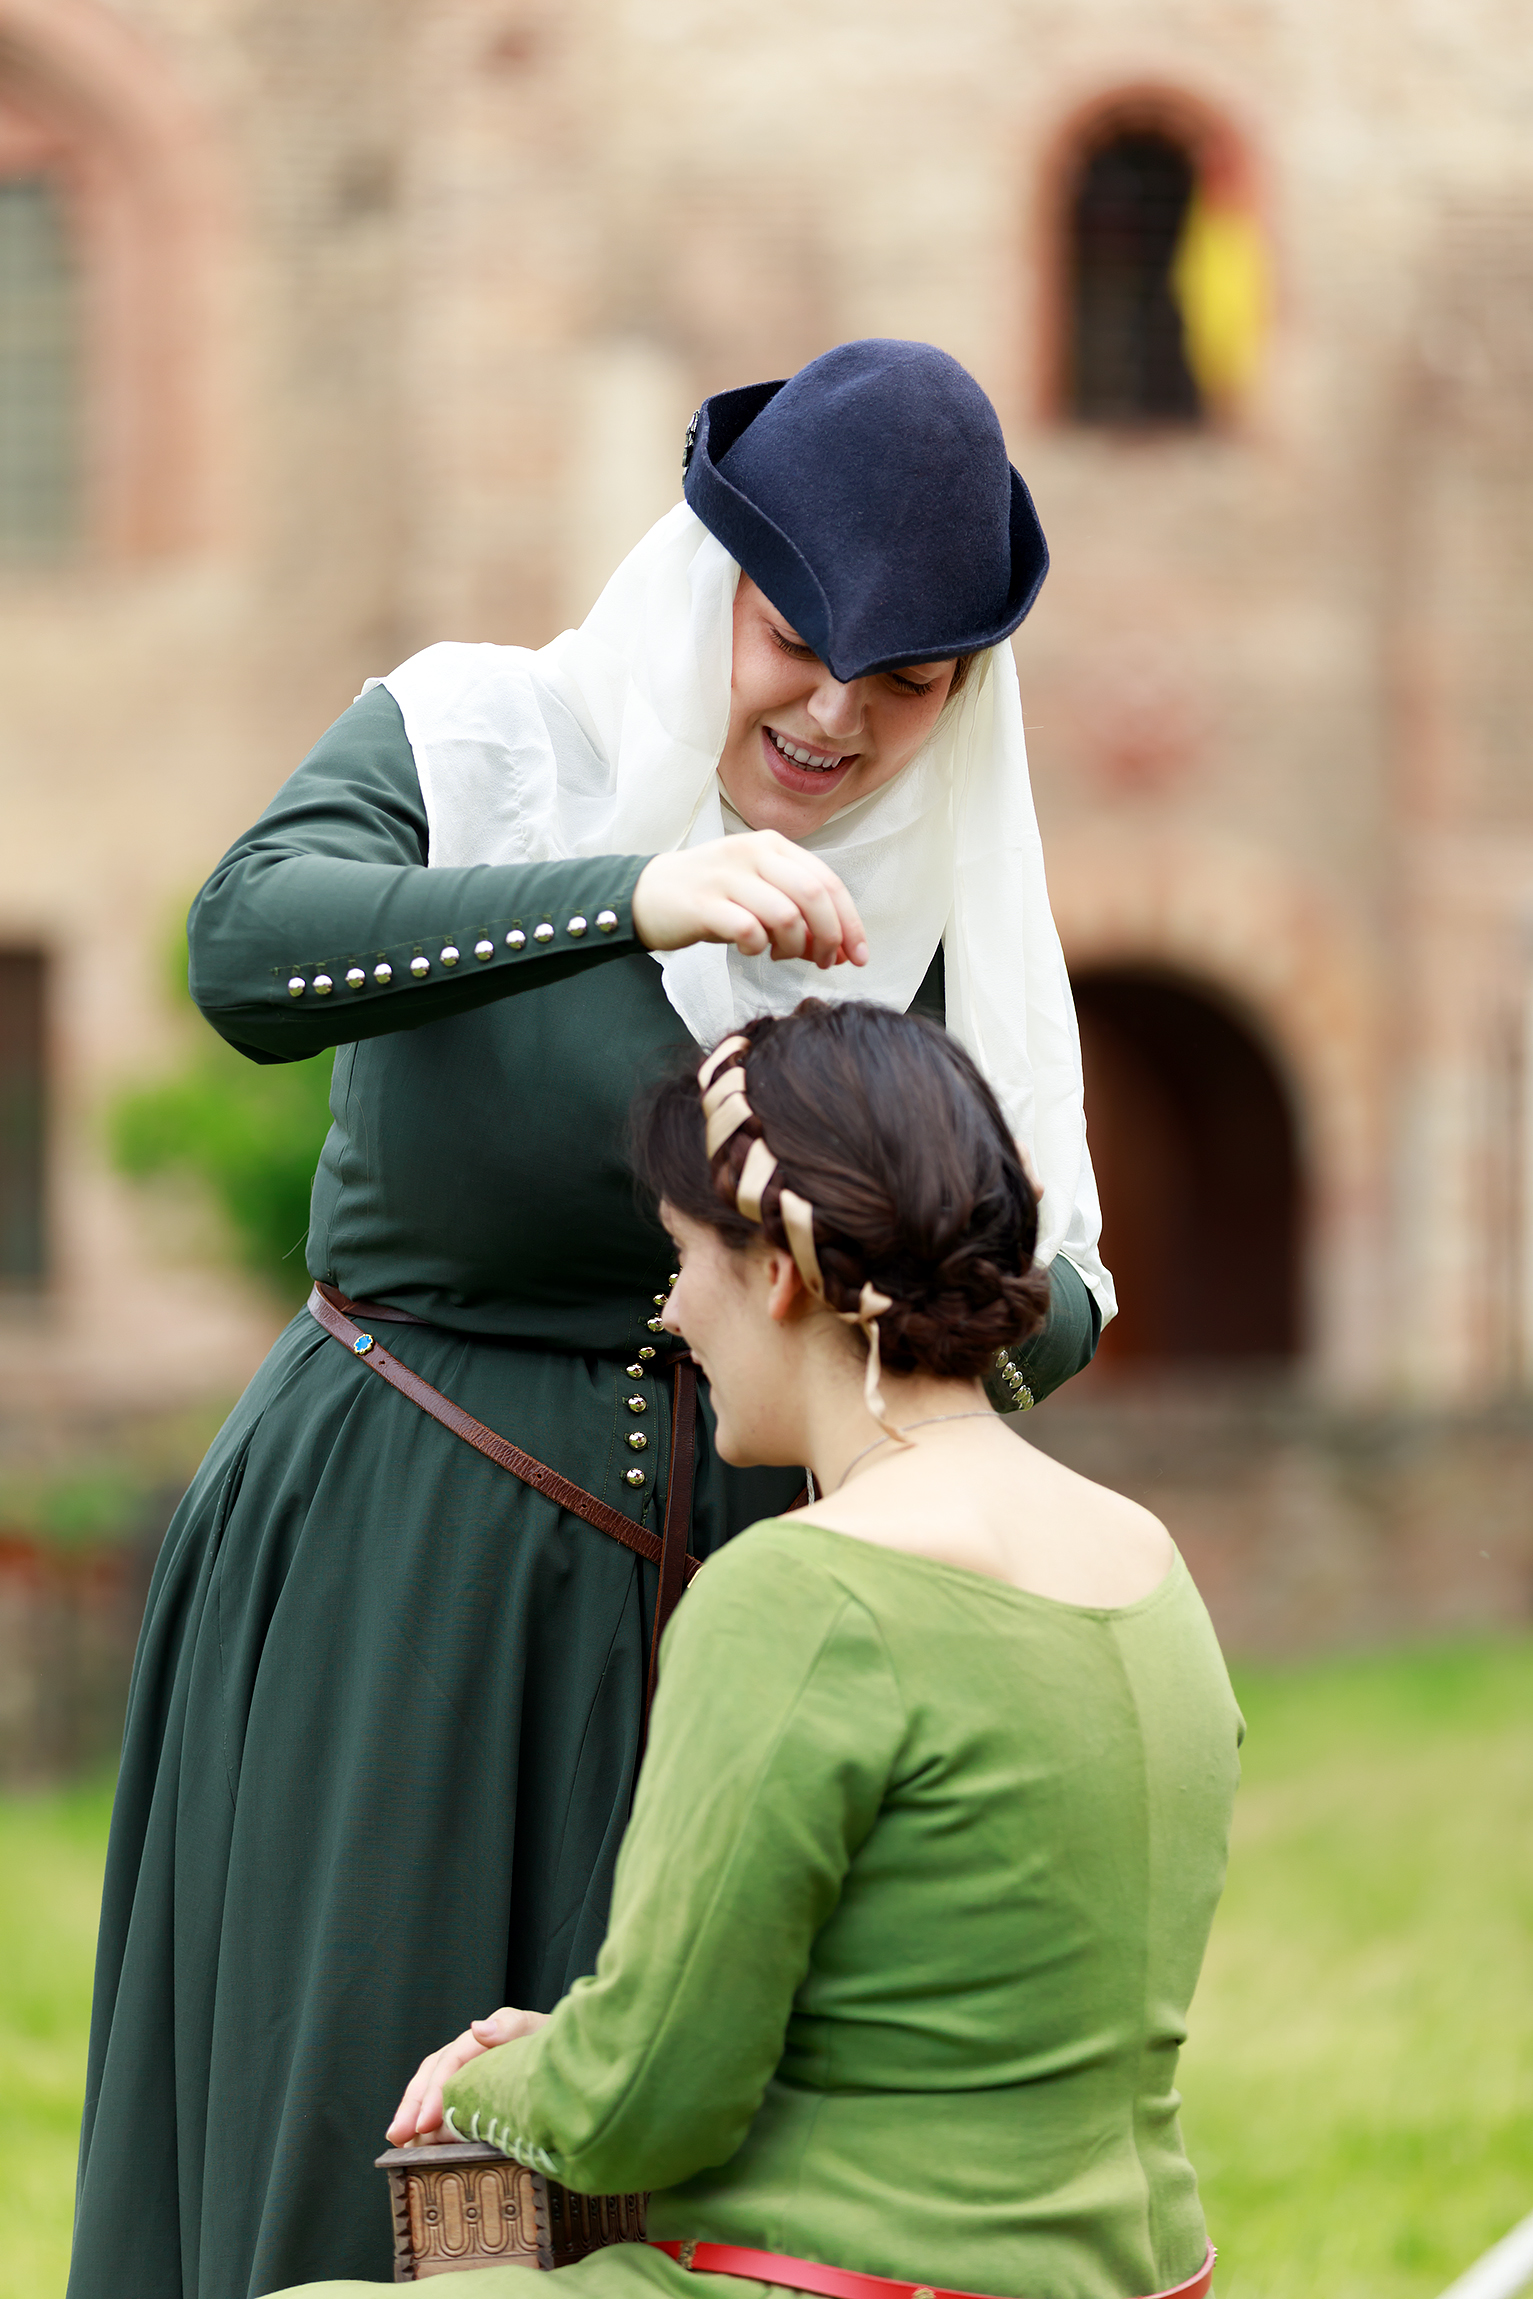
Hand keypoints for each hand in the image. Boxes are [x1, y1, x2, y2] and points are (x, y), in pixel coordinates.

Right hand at [386, 2005, 550, 2145]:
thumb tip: (477, 2029)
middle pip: (435, 2071)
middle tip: (399, 2136)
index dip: (436, 2090)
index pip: (453, 2058)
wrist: (583, 2058)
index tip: (426, 2123)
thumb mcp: (546, 2034)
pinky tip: (418, 2139)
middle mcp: (479, 2047)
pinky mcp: (482, 2087)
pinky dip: (429, 2118)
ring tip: (400, 2141)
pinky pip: (448, 2099)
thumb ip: (515, 2028)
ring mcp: (478, 2067)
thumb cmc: (565, 2046)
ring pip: (434, 2083)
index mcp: (494, 2033)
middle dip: (414, 2104)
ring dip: (414, 2111)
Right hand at [633, 833, 868, 969]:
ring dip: (793, 945)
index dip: (849, 923)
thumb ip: (799, 911)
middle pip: (813, 896)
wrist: (648, 894)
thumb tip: (840, 948)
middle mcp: (752, 853)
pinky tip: (751, 950)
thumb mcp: (760, 891)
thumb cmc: (712, 897)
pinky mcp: (703, 903)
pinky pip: (748, 930)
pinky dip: (758, 947)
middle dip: (828, 937)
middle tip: (822, 962)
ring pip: (785, 914)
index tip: (857, 957)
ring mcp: (726, 876)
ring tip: (780, 955)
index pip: (828, 882)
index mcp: (773, 846)